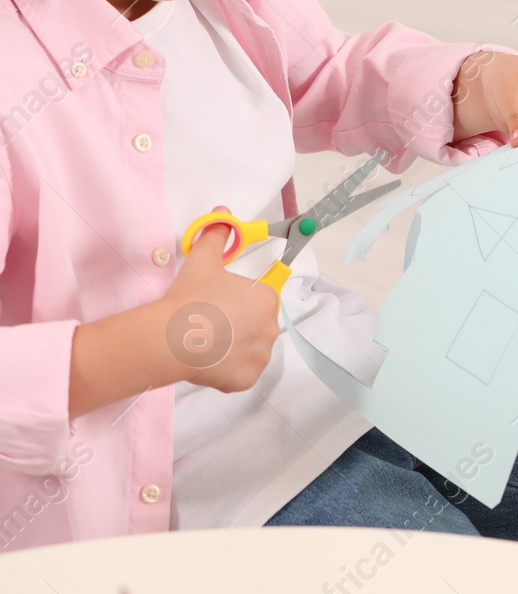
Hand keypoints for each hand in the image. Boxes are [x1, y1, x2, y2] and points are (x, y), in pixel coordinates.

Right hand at [163, 208, 282, 392]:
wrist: (171, 338)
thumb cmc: (190, 298)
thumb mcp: (203, 260)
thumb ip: (217, 235)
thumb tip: (223, 213)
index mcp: (266, 299)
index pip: (259, 298)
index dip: (238, 300)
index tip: (219, 303)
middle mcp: (271, 328)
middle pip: (256, 324)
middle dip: (237, 323)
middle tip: (209, 321)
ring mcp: (260, 357)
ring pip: (249, 349)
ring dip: (233, 347)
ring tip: (205, 341)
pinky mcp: (246, 380)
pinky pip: (240, 373)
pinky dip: (226, 369)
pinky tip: (206, 360)